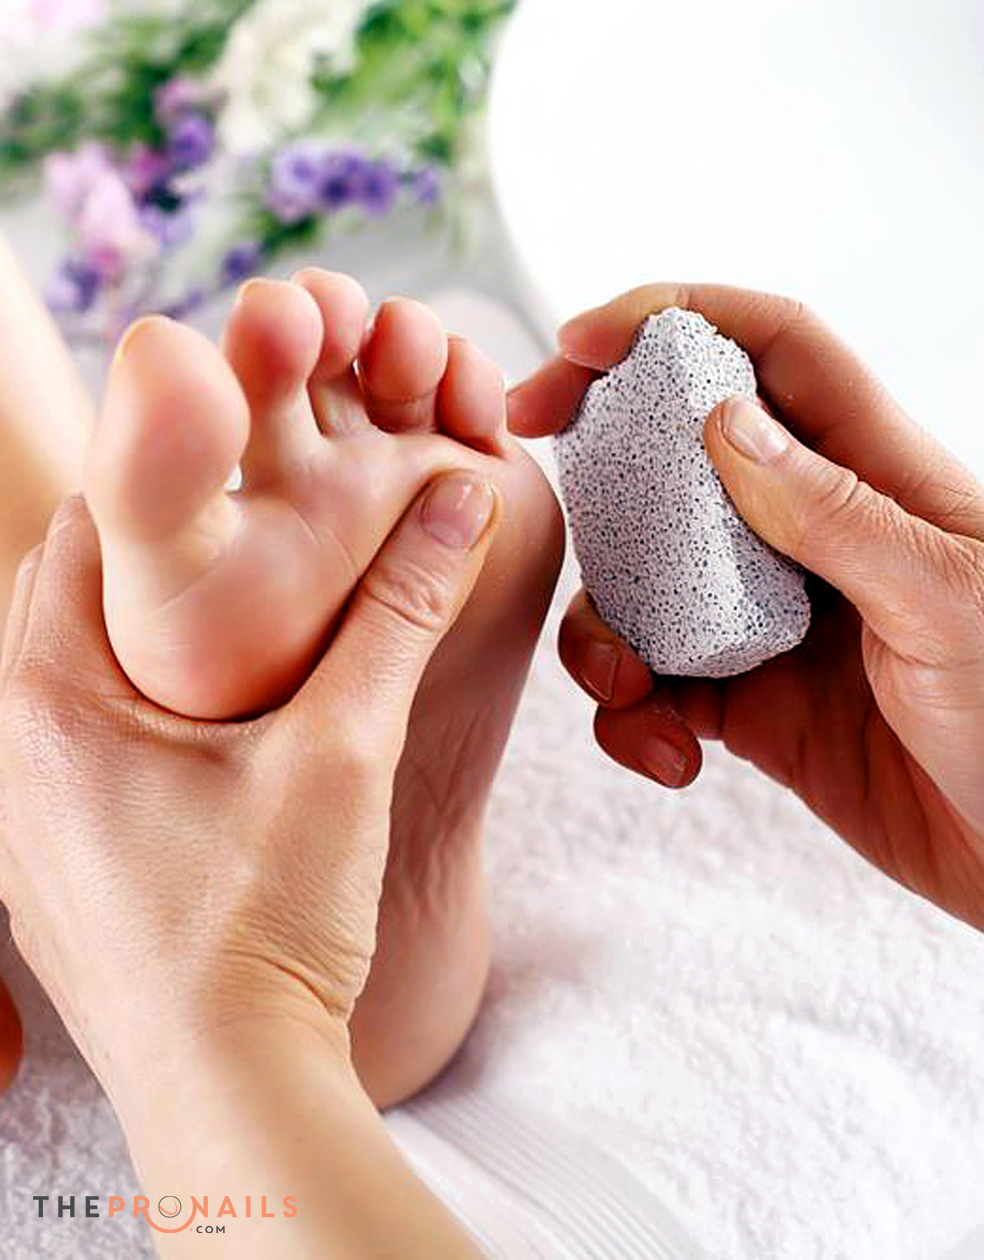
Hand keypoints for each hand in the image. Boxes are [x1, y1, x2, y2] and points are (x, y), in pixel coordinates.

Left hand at [0, 474, 497, 1103]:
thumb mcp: (345, 753)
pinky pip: (75, 748)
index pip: (89, 526)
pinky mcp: (49, 868)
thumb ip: (401, 615)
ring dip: (146, 636)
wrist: (230, 1093)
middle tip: (251, 539)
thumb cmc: (269, 926)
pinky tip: (215, 731)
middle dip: (158, 557)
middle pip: (73, 596)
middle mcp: (9, 752)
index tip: (245, 467)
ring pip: (73, 673)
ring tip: (239, 625)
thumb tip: (462, 499)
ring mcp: (19, 818)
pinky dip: (136, 712)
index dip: (169, 479)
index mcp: (51, 699)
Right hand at [510, 283, 983, 929]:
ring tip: (619, 684)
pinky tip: (669, 756)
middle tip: (531, 453)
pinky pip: (656, 689)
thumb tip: (722, 418)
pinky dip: (633, 719)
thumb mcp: (943, 597)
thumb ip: (832, 510)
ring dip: (602, 628)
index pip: (770, 351)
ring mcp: (770, 622)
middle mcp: (810, 536)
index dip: (676, 318)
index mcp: (875, 476)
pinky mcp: (748, 706)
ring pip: (644, 584)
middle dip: (601, 456)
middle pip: (679, 457)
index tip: (580, 344)